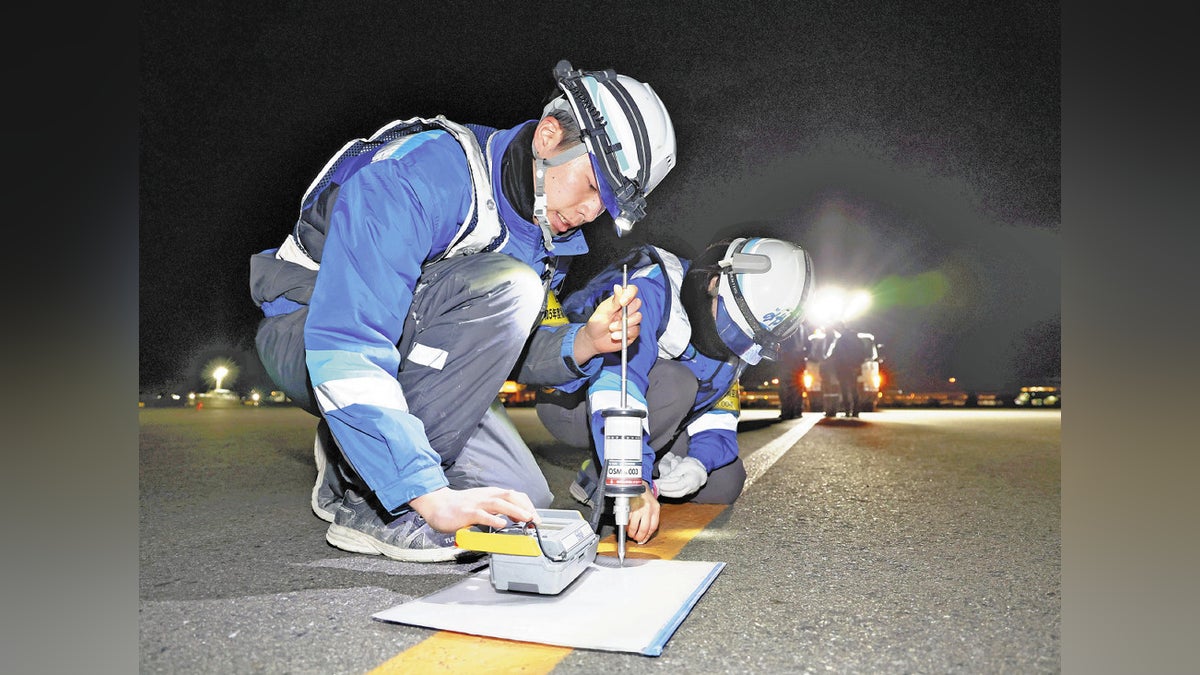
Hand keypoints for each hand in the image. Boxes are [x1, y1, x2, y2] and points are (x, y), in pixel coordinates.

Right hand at [409, 486, 538, 532]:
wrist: (437, 504)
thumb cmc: (460, 506)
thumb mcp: (482, 504)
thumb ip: (497, 510)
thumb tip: (515, 517)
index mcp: (491, 494)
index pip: (514, 495)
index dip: (527, 505)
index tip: (536, 516)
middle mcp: (486, 496)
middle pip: (509, 497)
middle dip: (525, 507)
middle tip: (536, 519)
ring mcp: (476, 504)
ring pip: (498, 504)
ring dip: (514, 510)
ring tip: (526, 518)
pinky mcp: (466, 513)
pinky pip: (481, 515)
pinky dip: (493, 519)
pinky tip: (501, 524)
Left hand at [574, 284, 642, 363]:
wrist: (594, 340)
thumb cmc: (597, 323)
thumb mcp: (603, 311)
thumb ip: (614, 300)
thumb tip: (618, 286)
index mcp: (621, 300)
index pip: (632, 290)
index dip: (630, 294)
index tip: (623, 302)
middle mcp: (628, 309)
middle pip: (637, 303)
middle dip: (626, 312)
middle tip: (614, 318)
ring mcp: (632, 320)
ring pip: (638, 317)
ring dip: (623, 324)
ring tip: (611, 328)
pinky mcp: (633, 332)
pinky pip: (635, 330)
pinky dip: (624, 333)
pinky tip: (615, 336)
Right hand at [627, 480, 659, 544]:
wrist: (637, 483)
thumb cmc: (645, 495)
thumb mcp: (653, 505)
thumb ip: (651, 517)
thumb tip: (646, 533)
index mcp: (655, 509)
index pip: (653, 527)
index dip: (647, 536)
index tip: (644, 539)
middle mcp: (647, 509)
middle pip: (644, 529)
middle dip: (639, 537)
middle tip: (636, 538)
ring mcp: (638, 508)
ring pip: (634, 526)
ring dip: (631, 533)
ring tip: (630, 534)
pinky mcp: (629, 507)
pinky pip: (626, 520)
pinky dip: (626, 526)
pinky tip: (626, 526)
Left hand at [656, 456, 707, 497]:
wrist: (700, 472)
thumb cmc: (692, 467)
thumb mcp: (684, 464)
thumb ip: (676, 470)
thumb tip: (668, 476)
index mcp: (691, 480)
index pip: (679, 485)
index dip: (669, 486)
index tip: (661, 485)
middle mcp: (691, 488)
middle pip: (679, 493)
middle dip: (667, 492)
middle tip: (659, 489)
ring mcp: (689, 491)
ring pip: (678, 495)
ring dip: (668, 494)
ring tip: (660, 490)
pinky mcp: (687, 492)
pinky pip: (679, 494)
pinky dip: (671, 493)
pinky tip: (665, 491)